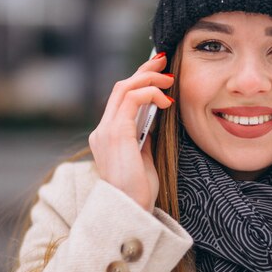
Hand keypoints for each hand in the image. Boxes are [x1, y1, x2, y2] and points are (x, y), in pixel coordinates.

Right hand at [89, 53, 173, 210]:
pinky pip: (131, 100)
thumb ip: (143, 136)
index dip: (138, 80)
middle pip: (120, 87)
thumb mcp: (143, 157)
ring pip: (124, 88)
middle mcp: (102, 130)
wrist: (131, 210)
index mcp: (107, 135)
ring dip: (149, 78)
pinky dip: (150, 94)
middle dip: (143, 70)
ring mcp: (105, 131)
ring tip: (169, 79)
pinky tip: (166, 100)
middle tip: (164, 61)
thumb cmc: (139, 190)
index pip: (120, 98)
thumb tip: (155, 117)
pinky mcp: (115, 133)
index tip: (157, 70)